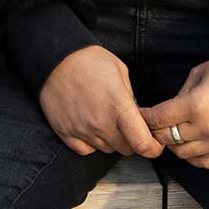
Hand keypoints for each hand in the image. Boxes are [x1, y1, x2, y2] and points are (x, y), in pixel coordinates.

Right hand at [37, 45, 162, 157]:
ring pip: (107, 149)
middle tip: (127, 124)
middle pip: (126, 149)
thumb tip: (135, 113)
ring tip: (104, 119)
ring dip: (111, 139)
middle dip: (132, 140)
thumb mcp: (119, 69)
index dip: (153, 148)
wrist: (54, 58)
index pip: (142, 143)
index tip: (154, 143)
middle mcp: (100, 122)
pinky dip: (92, 142)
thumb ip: (131, 96)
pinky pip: (86, 150)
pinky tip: (90, 126)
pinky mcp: (66, 133)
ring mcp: (82, 130)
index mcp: (118, 106)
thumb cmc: (87, 59)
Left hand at [139, 49, 208, 169]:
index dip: (146, 117)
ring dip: (174, 145)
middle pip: (168, 139)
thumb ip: (180, 94)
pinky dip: (194, 157)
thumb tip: (167, 110)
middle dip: (157, 131)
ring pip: (184, 154)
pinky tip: (192, 146)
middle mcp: (206, 127)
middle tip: (155, 125)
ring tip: (174, 134)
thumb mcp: (198, 73)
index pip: (158, 119)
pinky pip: (205, 163)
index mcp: (194, 105)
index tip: (142, 115)